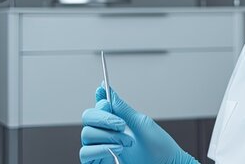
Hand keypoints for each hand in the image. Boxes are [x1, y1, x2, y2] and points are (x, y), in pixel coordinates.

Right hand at [80, 84, 198, 163]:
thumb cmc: (159, 147)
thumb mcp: (140, 122)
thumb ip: (121, 107)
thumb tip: (106, 88)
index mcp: (115, 123)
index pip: (96, 108)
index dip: (100, 104)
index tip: (108, 104)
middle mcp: (105, 135)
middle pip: (87, 119)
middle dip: (104, 119)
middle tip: (121, 125)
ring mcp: (101, 149)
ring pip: (86, 135)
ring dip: (107, 135)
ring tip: (126, 142)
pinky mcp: (98, 162)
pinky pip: (85, 153)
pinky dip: (100, 149)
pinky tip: (116, 149)